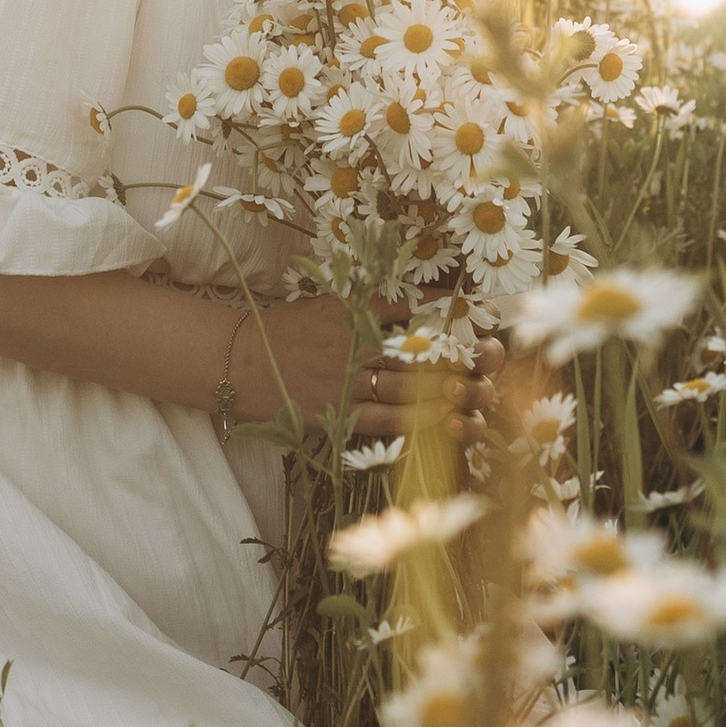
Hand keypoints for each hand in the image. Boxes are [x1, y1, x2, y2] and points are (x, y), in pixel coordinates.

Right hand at [225, 296, 495, 443]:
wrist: (233, 362)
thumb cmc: (281, 332)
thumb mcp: (323, 306)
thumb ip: (363, 308)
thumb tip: (411, 307)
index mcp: (349, 311)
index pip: (408, 306)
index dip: (449, 310)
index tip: (482, 311)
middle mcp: (351, 342)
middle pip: (416, 349)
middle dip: (457, 354)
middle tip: (492, 360)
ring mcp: (343, 379)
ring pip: (406, 386)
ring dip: (445, 391)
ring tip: (477, 393)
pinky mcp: (335, 412)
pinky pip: (385, 418)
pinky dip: (417, 420)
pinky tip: (443, 420)